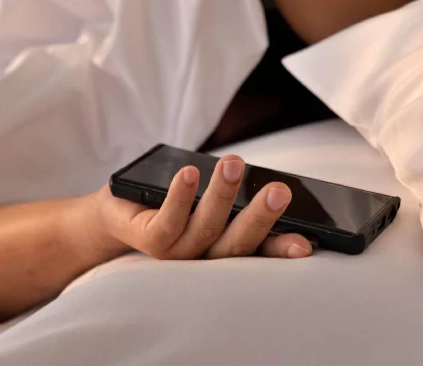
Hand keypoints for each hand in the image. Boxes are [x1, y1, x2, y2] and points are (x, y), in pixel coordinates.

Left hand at [85, 155, 312, 259]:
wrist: (117, 213)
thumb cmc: (170, 203)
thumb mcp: (207, 201)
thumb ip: (235, 199)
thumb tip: (272, 183)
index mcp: (224, 248)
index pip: (258, 250)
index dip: (281, 248)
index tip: (305, 245)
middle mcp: (204, 257)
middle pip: (236, 242)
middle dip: (259, 217)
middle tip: (280, 191)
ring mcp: (177, 254)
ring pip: (205, 227)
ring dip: (221, 195)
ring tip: (234, 163)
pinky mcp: (151, 241)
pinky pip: (169, 220)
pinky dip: (181, 196)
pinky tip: (190, 173)